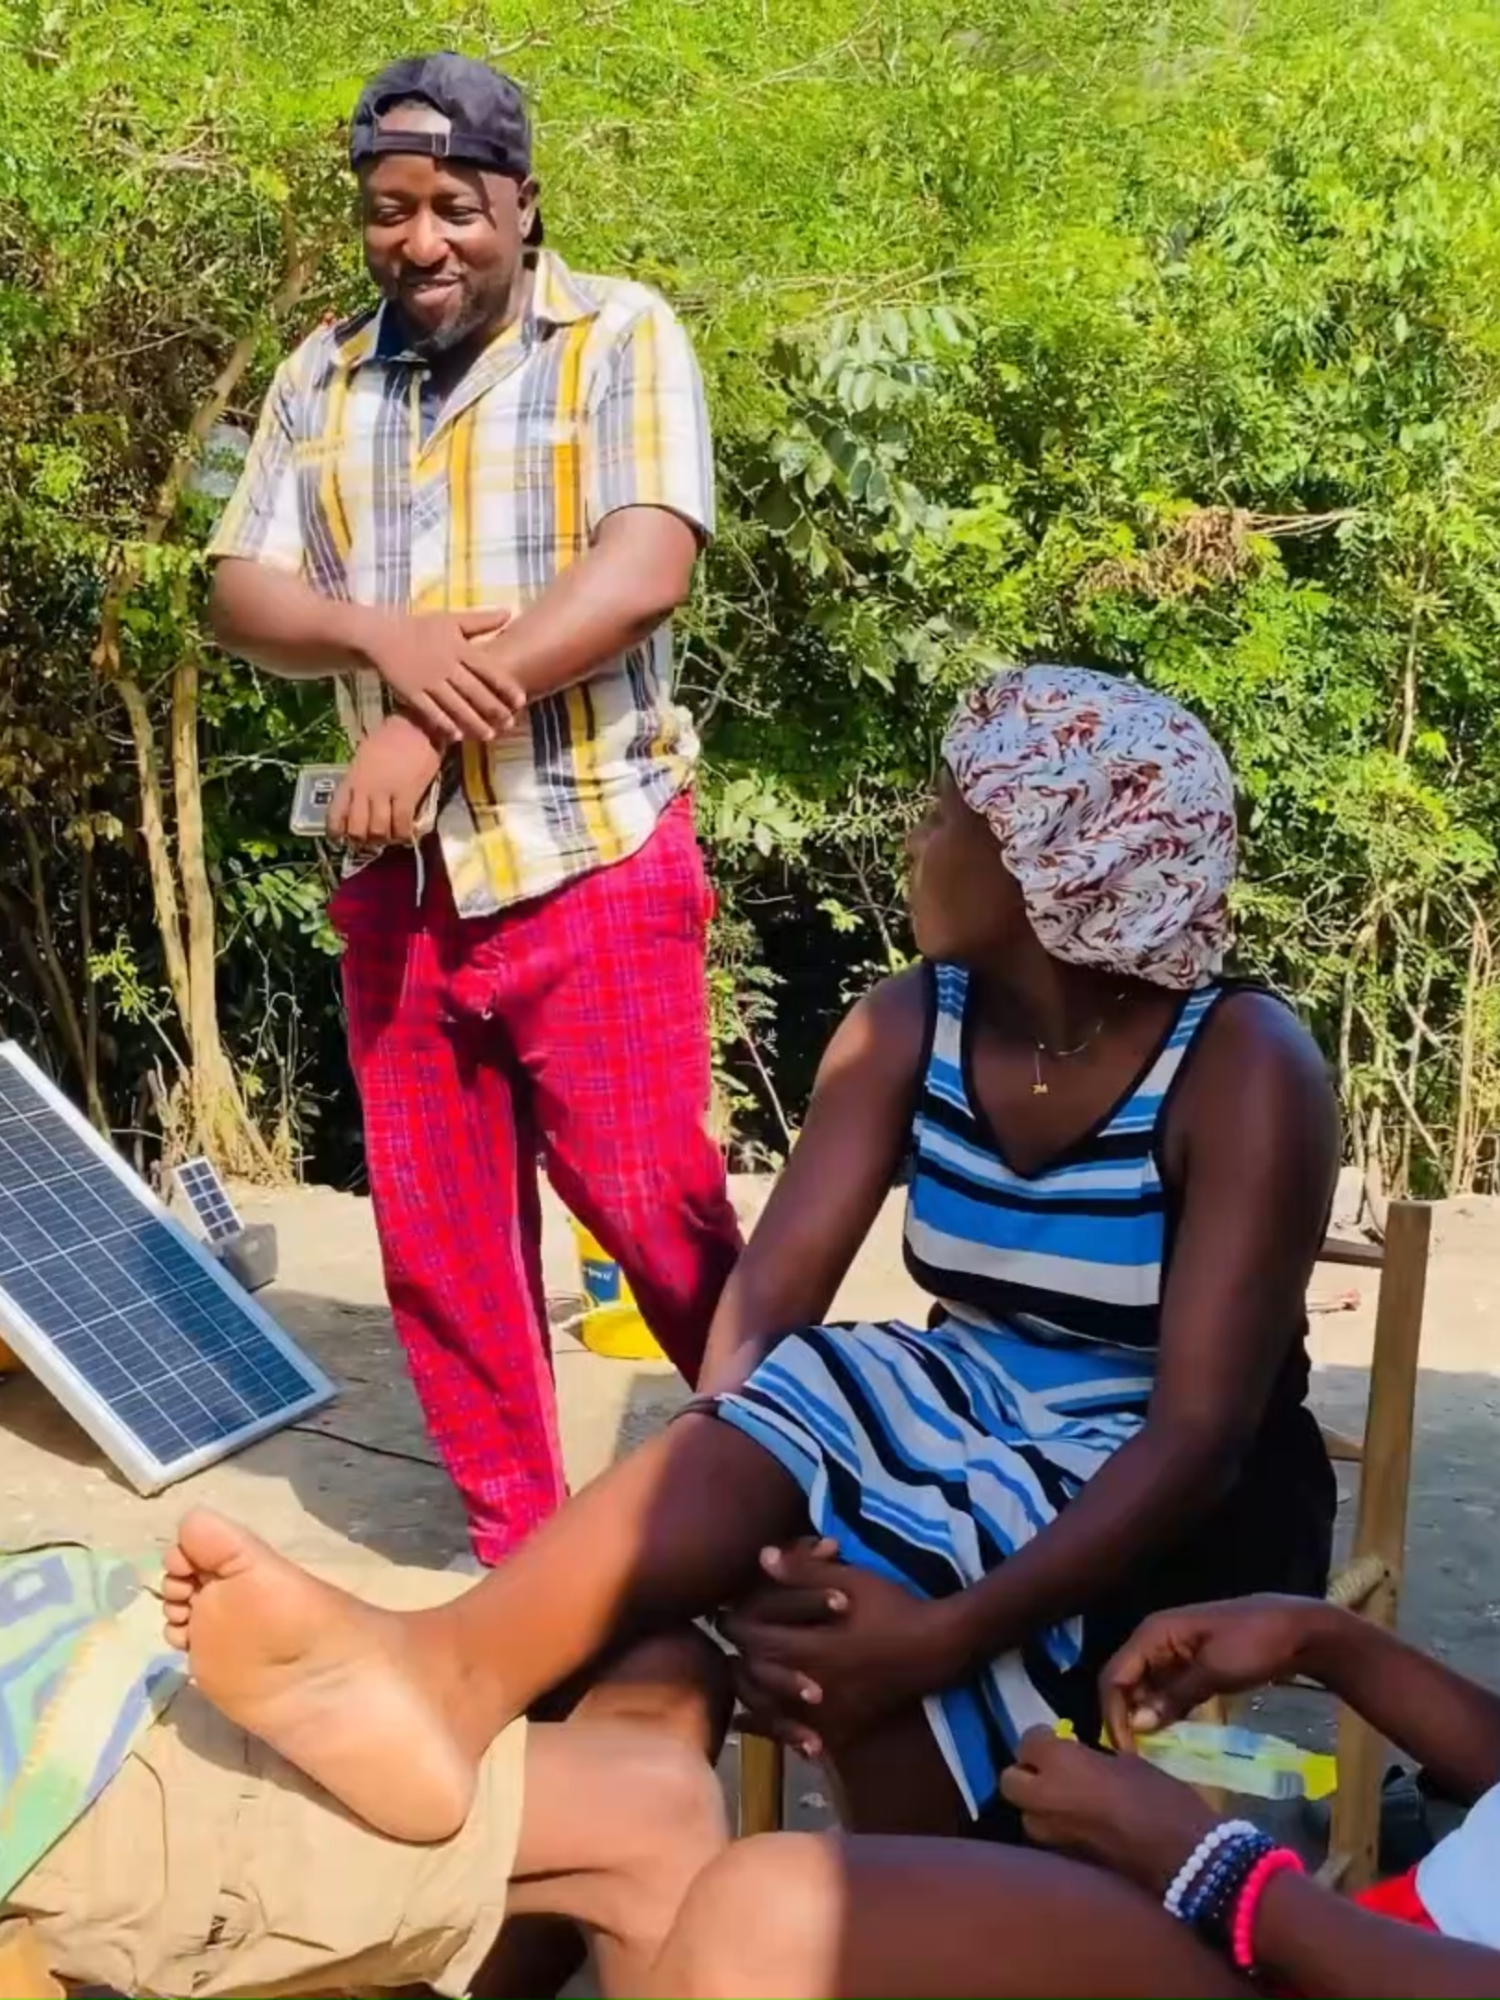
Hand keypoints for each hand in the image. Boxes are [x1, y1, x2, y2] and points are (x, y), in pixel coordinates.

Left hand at [328, 712, 442, 846]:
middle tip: (373, 840)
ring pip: (378, 831)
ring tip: (392, 836)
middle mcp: (363, 788)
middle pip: (356, 829)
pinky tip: (407, 833)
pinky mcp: (407, 794)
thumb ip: (359, 783)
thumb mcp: (364, 760)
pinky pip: (401, 825)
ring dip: (386, 839)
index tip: (344, 839)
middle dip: (364, 840)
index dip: (337, 833)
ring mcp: (384, 792)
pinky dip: (404, 834)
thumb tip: (360, 809)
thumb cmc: (390, 740)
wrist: (415, 726)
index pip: (335, 815)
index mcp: (350, 779)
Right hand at [359, 607, 523, 743]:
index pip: (487, 668)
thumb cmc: (420, 627)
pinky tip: (457, 735)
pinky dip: (444, 723)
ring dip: (473, 721)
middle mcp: (445, 665)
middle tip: (510, 724)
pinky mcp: (411, 692)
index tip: (521, 700)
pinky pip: (430, 710)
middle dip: (494, 709)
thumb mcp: (451, 620)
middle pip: (474, 690)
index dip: (505, 685)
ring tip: (489, 735)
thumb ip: (481, 621)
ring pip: (455, 704)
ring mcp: (427, 680)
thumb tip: (510, 613)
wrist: (381, 634)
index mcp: (458, 647)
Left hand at [722, 1539, 966, 1757]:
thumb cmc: (895, 1608)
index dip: (736, 1622)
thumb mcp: (852, 1582)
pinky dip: (771, 1729)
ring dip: (749, 1690)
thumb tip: (761, 1556)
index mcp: (811, 1648)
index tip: (725, 1611)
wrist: (937, 1651)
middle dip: (738, 1653)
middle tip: (727, 1637)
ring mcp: (826, 1714)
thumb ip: (804, 1571)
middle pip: (756, 1674)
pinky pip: (796, 1735)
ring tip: (737, 1673)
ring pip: (770, 1710)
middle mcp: (812, 1687)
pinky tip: (752, 1725)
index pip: (755, 1638)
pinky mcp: (841, 1729)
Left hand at [1001, 1726, 1219, 1897]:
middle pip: (1010, 1782)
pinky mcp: (1065, 1864)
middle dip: (1026, 1775)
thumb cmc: (1161, 1800)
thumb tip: (1081, 1761)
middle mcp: (1044, 1798)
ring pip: (1026, 1816)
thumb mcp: (1127, 1763)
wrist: (1185, 1858)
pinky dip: (1058, 1833)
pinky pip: (1048, 1841)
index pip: (1027, 1742)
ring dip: (1039, 1808)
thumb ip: (1093, 1760)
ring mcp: (1050, 1836)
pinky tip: (1082, 1831)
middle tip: (1053, 1772)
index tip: (1060, 1741)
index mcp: (1060, 1763)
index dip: (1043, 1741)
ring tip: (1067, 1804)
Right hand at [1101, 1595, 1328, 1749]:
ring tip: (1151, 1753)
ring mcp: (1173, 1652)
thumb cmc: (1254, 1643)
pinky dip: (1164, 1711)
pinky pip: (1165, 1690)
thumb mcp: (1214, 1671)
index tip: (1125, 1753)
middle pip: (1125, 1682)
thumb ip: (1173, 1697)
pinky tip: (1171, 1734)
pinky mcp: (1190, 1664)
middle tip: (1136, 1758)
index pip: (1114, 1676)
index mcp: (1153, 1633)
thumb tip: (1137, 1725)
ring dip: (1144, 1717)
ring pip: (1144, 1688)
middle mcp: (1155, 1640)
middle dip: (1126, 1717)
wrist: (1296, 1629)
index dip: (1113, 1713)